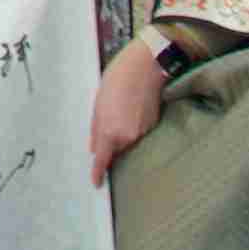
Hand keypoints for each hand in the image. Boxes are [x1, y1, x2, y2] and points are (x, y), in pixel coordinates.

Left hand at [87, 36, 167, 184]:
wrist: (146, 66)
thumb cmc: (117, 80)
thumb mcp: (98, 103)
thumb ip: (96, 129)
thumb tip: (95, 148)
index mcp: (110, 131)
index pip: (103, 160)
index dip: (98, 173)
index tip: (96, 183)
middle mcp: (127, 137)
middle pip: (116, 150)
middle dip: (111, 145)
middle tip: (108, 122)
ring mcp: (143, 132)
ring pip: (128, 141)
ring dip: (122, 133)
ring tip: (120, 109)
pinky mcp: (153, 125)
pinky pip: (139, 133)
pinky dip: (133, 126)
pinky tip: (132, 108)